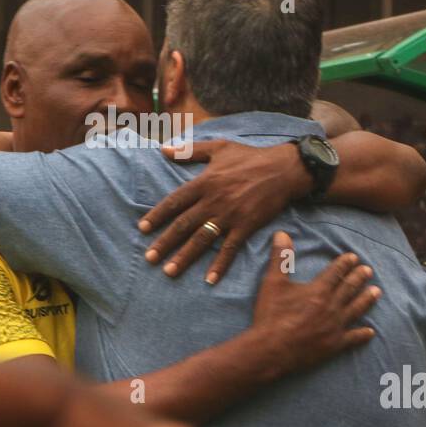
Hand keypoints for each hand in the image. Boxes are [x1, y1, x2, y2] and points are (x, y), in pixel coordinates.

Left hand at [138, 141, 309, 284]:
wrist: (283, 169)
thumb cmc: (250, 156)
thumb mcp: (219, 147)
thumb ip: (189, 151)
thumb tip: (163, 149)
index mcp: (204, 182)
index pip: (174, 202)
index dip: (157, 215)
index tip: (142, 229)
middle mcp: (213, 200)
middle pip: (183, 225)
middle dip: (165, 242)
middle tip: (149, 258)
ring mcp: (229, 215)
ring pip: (202, 240)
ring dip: (184, 257)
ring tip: (169, 271)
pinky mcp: (246, 226)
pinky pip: (230, 249)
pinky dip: (220, 265)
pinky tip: (210, 279)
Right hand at [249, 232, 378, 375]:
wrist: (271, 350)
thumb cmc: (271, 315)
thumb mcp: (272, 283)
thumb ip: (280, 258)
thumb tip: (282, 233)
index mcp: (318, 290)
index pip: (336, 272)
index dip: (345, 263)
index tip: (353, 257)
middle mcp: (331, 307)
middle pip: (350, 288)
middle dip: (359, 277)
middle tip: (368, 270)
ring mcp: (335, 327)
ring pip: (356, 309)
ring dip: (367, 299)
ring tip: (377, 291)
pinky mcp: (334, 345)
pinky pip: (353, 338)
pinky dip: (362, 334)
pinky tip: (370, 331)